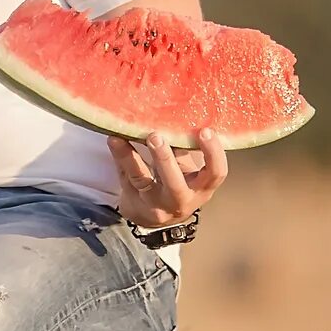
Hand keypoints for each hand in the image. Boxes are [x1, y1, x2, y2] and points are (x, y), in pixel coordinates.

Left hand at [107, 128, 226, 230]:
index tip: (205, 131)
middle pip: (175, 184)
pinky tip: (115, 139)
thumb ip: (184, 148)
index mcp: (201, 188)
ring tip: (127, 134)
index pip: (215, 174)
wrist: (152, 215)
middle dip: (165, 159)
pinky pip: (126, 175)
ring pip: (143, 180)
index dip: (213, 154)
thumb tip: (180, 115)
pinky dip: (121, 155)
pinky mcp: (133, 198)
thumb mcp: (186, 169)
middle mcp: (180, 199)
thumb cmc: (176, 182)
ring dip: (133, 156)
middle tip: (156, 135)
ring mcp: (154, 203)